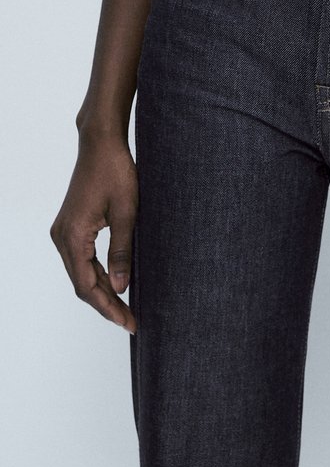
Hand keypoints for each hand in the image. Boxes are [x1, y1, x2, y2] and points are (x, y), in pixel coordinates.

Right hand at [50, 132, 138, 332]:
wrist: (101, 144)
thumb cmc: (115, 172)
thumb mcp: (126, 213)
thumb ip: (121, 252)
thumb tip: (121, 287)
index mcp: (73, 237)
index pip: (88, 286)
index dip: (109, 307)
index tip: (129, 322)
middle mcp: (61, 237)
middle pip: (82, 283)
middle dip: (106, 304)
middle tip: (131, 320)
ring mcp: (63, 231)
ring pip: (81, 272)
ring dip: (101, 290)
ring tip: (125, 308)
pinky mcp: (70, 225)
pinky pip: (81, 259)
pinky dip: (96, 274)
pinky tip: (114, 283)